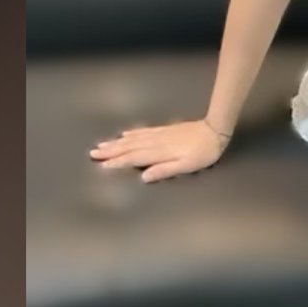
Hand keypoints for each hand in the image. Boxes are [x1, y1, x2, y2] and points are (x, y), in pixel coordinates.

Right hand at [88, 117, 228, 182]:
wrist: (214, 131)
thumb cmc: (203, 153)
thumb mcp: (187, 166)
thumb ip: (165, 170)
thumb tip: (144, 176)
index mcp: (160, 153)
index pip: (134, 158)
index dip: (118, 162)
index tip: (103, 165)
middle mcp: (156, 142)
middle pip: (129, 147)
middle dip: (111, 151)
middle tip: (93, 153)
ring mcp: (159, 135)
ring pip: (133, 139)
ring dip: (117, 142)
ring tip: (102, 145)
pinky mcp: (165, 130)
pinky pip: (143, 131)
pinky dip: (132, 133)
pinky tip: (124, 134)